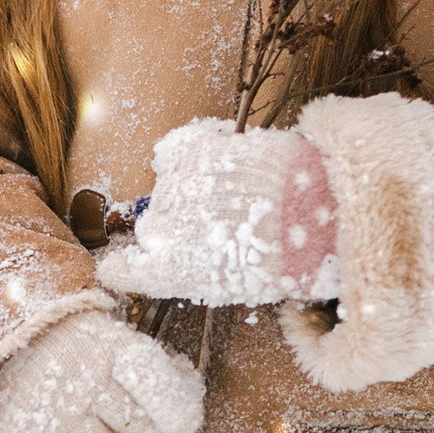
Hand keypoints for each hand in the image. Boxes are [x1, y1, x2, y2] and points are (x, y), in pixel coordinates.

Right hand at [0, 308, 203, 432]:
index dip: (179, 407)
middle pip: (142, 429)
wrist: (1, 344)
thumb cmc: (70, 343)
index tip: (181, 421)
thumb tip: (191, 390)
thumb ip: (144, 364)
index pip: (159, 384)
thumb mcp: (106, 333)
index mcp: (111, 346)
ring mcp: (63, 417)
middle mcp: (88, 381)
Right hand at [95, 118, 341, 305]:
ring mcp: (172, 188)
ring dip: (190, 188)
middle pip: (152, 225)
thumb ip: (205, 270)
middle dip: (177, 224)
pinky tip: (217, 153)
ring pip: (168, 187)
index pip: (120, 271)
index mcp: (169, 272)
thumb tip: (206, 256)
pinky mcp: (190, 151)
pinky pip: (175, 148)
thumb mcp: (239, 284)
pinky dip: (193, 150)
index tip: (142, 257)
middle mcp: (159, 230)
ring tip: (234, 189)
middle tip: (216, 222)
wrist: (312, 213)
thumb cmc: (286, 262)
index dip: (129, 262)